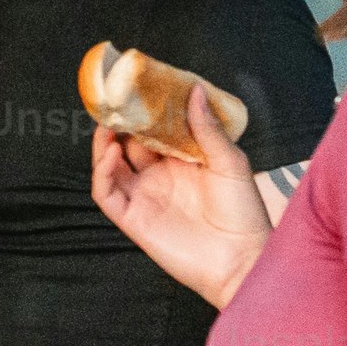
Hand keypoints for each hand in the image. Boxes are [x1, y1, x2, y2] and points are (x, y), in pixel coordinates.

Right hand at [93, 92, 273, 307]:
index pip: (155, 129)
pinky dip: (102, 173)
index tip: (140, 86)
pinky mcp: (133, 218)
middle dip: (120, 122)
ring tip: (107, 123)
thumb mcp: (230, 162)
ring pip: (111, 166)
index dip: (145, 110)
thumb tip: (195, 90)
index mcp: (182, 161)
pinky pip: (107, 193)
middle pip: (129, 143)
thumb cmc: (243, 213)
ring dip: (104, 144)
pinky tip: (111, 154)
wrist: (242, 258)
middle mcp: (159, 176)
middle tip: (116, 99)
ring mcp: (145, 197)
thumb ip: (207, 128)